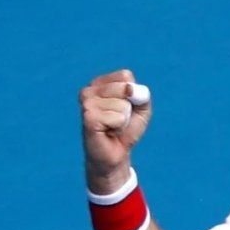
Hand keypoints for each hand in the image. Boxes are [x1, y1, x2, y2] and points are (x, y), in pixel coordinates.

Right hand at [80, 69, 151, 192]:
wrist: (115, 153)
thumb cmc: (126, 129)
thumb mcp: (142, 109)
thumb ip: (142, 95)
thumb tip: (129, 90)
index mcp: (100, 83)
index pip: (125, 76)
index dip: (133, 95)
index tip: (125, 108)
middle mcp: (89, 90)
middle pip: (125, 88)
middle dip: (129, 108)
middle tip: (118, 120)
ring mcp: (86, 103)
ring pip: (123, 104)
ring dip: (123, 119)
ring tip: (113, 126)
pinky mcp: (88, 117)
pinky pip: (117, 117)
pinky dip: (119, 126)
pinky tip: (108, 131)